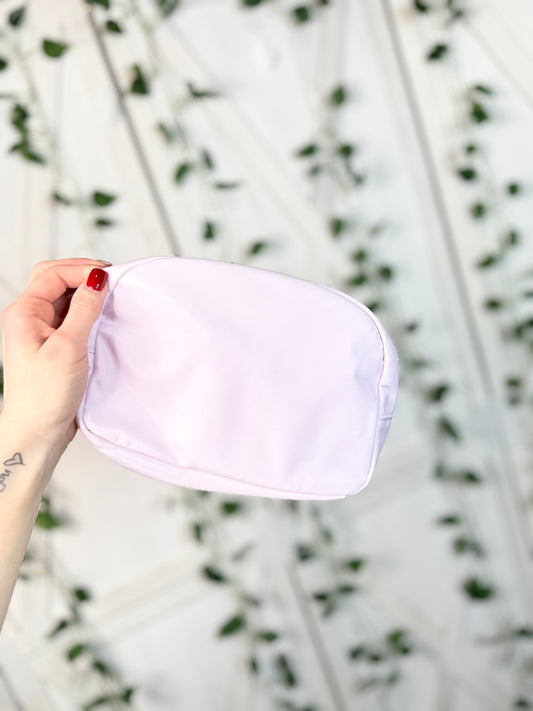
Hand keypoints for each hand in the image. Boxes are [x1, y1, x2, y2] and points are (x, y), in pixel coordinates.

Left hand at [0, 258, 110, 456]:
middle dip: (83, 274)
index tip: (112, 277)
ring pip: (65, 296)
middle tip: (112, 280)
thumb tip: (98, 278)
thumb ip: (83, 310)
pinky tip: (103, 318)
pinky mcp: (54, 344)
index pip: (54, 273)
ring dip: (86, 293)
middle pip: (55, 278)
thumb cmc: (45, 395)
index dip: (83, 269)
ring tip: (111, 298)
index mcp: (23, 312)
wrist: (37, 432)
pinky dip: (88, 311)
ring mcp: (41, 330)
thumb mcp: (68, 347)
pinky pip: (71, 316)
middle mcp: (29, 317)